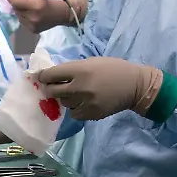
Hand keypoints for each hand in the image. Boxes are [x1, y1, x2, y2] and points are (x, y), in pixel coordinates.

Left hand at [4, 0, 85, 33]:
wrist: (66, 12)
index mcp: (35, 6)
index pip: (15, 1)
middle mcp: (33, 18)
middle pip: (15, 8)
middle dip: (15, 1)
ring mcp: (33, 26)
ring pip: (18, 15)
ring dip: (19, 8)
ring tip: (27, 4)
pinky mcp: (33, 30)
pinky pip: (22, 21)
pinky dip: (23, 15)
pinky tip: (30, 11)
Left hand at [38, 58, 162, 120]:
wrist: (134, 85)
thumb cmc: (113, 69)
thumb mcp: (92, 61)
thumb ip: (73, 68)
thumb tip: (53, 74)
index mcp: (80, 70)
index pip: (51, 75)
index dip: (43, 76)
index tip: (41, 77)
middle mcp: (80, 86)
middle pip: (53, 91)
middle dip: (50, 88)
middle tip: (52, 87)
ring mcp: (85, 102)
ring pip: (63, 103)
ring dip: (65, 98)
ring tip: (75, 93)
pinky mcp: (91, 114)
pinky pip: (74, 113)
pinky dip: (75, 108)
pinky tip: (83, 102)